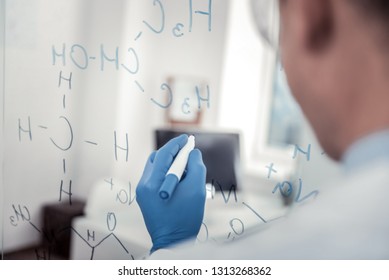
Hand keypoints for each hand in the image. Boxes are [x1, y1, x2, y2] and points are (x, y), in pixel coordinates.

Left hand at [136, 134, 206, 252]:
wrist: (173, 242)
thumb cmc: (186, 217)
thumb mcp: (196, 189)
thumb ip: (196, 166)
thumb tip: (193, 153)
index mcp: (152, 182)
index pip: (164, 154)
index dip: (177, 144)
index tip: (187, 138)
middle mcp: (143, 185)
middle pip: (157, 159)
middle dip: (173, 152)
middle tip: (188, 150)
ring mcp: (142, 192)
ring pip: (156, 168)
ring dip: (170, 163)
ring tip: (187, 168)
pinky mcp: (144, 198)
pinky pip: (155, 178)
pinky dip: (167, 173)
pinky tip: (180, 179)